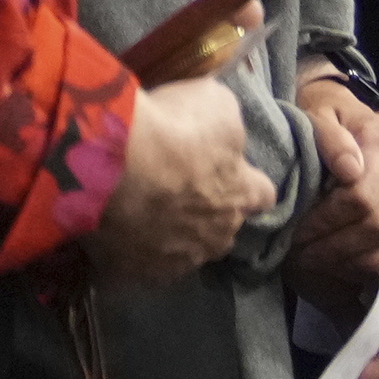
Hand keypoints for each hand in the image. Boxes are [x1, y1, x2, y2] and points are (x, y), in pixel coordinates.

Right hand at [87, 74, 277, 288]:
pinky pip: (142, 263)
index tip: (232, 174)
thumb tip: (225, 131)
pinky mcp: (141, 274)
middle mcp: (218, 235)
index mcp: (241, 195)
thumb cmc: (174, 131)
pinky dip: (134, 249)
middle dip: (206, 211)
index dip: (247, 182)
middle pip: (221, 227)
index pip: (262, 195)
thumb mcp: (216, 103)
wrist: (116, 168)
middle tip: (176, 185)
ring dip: (170, 233)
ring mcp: (179, 260)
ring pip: (183, 249)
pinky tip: (117, 230)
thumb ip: (227, 124)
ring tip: (142, 210)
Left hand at [286, 75, 378, 306]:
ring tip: (323, 262)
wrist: (347, 118)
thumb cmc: (326, 120)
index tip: (296, 235)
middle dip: (336, 248)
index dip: (325, 223)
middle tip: (303, 256)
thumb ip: (326, 137)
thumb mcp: (314, 116)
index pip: (361, 197)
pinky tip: (354, 267)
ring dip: (358, 262)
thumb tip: (350, 170)